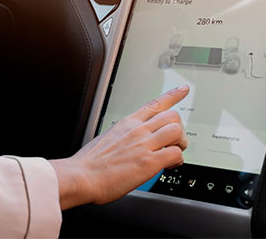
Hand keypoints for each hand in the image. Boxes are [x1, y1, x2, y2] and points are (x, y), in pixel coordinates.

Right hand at [50, 86, 189, 207]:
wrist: (82, 176)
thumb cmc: (90, 163)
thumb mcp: (107, 138)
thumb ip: (124, 137)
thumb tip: (131, 143)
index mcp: (127, 123)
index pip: (155, 103)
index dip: (173, 95)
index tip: (183, 90)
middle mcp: (137, 130)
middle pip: (172, 116)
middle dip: (179, 129)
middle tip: (175, 142)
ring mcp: (144, 144)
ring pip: (177, 131)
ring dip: (181, 143)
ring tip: (174, 153)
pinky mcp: (149, 162)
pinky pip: (176, 154)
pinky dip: (178, 160)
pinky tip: (169, 165)